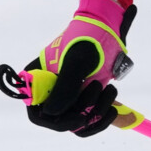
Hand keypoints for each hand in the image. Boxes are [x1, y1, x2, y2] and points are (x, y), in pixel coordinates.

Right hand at [0, 0, 133, 136]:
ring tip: (109, 90)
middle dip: (83, 112)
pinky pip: (89, 120)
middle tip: (97, 86)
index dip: (57, 121)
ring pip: (78, 123)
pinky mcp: (84, 98)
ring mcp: (68, 96)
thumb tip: (51, 113)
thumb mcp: (76, 61)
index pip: (38, 113)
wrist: (107, 27)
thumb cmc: (87, 38)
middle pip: (61, 121)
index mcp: (38, 80)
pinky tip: (113, 106)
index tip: (80, 116)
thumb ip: (65, 86)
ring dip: (96, 113)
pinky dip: (102, 117)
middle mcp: (50, 91)